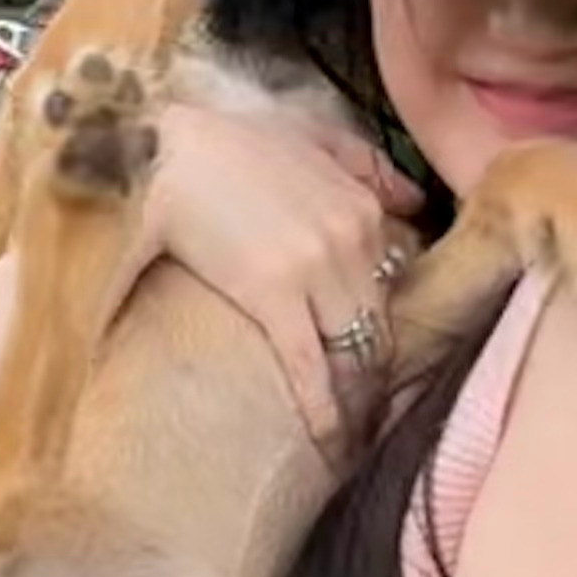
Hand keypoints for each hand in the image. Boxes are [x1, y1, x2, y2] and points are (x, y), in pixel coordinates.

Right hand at [144, 96, 422, 447]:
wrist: (163, 146)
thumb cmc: (224, 140)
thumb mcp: (309, 135)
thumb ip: (366, 164)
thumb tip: (413, 198)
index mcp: (363, 209)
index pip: (393, 287)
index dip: (384, 329)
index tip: (381, 364)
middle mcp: (354, 239)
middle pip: (378, 326)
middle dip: (378, 373)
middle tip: (372, 414)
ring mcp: (319, 268)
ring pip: (354, 350)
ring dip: (356, 397)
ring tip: (354, 436)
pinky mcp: (275, 296)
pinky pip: (312, 366)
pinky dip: (325, 409)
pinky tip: (330, 441)